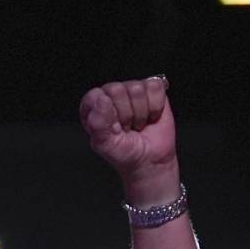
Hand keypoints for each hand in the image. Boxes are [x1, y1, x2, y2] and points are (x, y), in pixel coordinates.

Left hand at [79, 77, 177, 192]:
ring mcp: (132, 90)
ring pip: (137, 89)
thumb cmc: (125, 153)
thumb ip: (97, 124)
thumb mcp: (105, 145)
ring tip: (137, 124)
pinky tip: (150, 117)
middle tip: (127, 128)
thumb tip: (103, 100)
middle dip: (125, 114)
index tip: (113, 128)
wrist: (150, 161)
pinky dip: (156, 107)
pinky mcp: (152, 90)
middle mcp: (111, 94)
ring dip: (141, 113)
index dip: (107, 113)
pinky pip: (155, 88)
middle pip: (117, 89)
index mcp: (94, 105)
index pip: (96, 95)